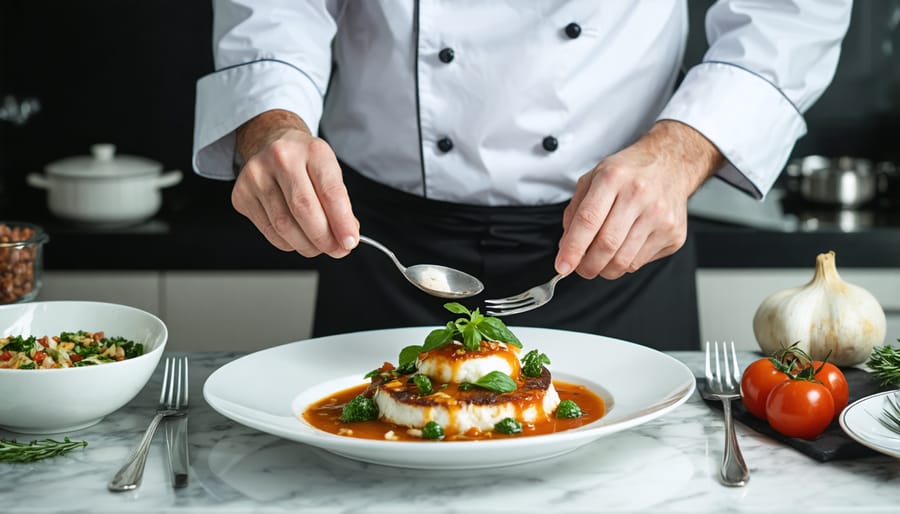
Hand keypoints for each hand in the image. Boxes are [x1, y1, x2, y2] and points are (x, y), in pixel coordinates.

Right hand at [232, 109, 359, 257]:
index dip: (342, 222)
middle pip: (304, 209)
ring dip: (306, 245)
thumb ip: (340, 205)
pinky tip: (296, 238)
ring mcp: (256, 175)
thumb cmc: (305, 163)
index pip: (330, 191)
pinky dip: (288, 242)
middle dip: (323, 238)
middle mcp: (281, 158)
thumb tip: (344, 239)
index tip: (349, 242)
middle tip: (335, 250)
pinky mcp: (241, 194)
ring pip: (284, 225)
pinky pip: (269, 231)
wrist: (271, 143)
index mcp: (312, 150)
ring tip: (318, 246)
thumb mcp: (329, 173)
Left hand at [556, 120, 723, 279]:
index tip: (562, 266)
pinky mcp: (673, 233)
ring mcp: (660, 215)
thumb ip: (575, 211)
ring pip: (624, 260)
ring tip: (600, 262)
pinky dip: (624, 264)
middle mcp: (639, 195)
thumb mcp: (593, 179)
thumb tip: (566, 247)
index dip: (572, 248)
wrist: (670, 164)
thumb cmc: (628, 173)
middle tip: (580, 269)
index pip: (588, 220)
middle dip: (587, 266)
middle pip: (606, 245)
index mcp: (613, 178)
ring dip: (605, 269)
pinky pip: (640, 262)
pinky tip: (623, 249)